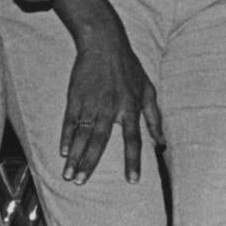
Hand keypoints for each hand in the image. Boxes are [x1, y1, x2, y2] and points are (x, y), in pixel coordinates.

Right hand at [60, 11, 162, 184]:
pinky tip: (62, 151)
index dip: (133, 161)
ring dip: (74, 156)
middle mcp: (110, 108)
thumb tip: (162, 142)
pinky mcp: (76, 97)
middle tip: (80, 182)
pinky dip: (66, 137)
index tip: (132, 181)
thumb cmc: (129, 67)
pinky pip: (70, 121)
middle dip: (89, 163)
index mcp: (130, 108)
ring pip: (81, 135)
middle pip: (99, 142)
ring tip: (68, 174)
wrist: (104, 43)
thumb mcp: (148, 89)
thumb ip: (155, 117)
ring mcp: (91, 103)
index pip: (133, 140)